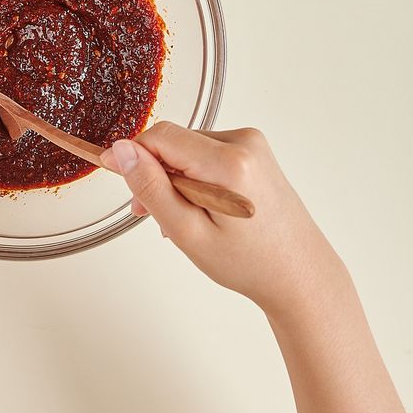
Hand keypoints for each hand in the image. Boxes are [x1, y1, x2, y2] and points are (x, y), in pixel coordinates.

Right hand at [101, 124, 347, 316]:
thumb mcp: (188, 233)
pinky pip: (206, 152)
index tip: (112, 171)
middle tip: (148, 213)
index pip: (161, 136)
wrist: (301, 275)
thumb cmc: (248, 264)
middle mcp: (244, 143)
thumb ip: (152, 188)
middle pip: (174, 141)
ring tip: (178, 217)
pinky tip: (199, 205)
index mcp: (228, 163)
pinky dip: (194, 174)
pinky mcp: (255, 150)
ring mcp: (253, 144)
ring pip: (188, 147)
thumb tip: (122, 150)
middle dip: (154, 171)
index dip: (131, 153)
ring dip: (174, 175)